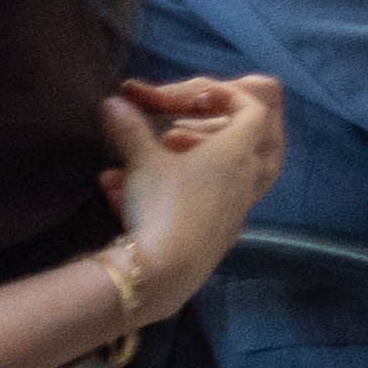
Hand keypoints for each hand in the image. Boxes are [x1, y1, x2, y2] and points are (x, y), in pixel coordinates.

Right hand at [102, 75, 284, 308]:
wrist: (165, 272)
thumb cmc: (162, 205)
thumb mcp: (141, 161)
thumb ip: (129, 128)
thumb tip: (112, 103)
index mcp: (236, 152)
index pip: (253, 110)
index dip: (227, 95)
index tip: (193, 97)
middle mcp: (246, 179)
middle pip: (254, 140)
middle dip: (219, 127)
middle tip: (181, 126)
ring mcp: (237, 209)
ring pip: (230, 172)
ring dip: (196, 157)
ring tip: (158, 152)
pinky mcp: (220, 234)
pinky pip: (209, 201)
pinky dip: (184, 189)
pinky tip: (147, 191)